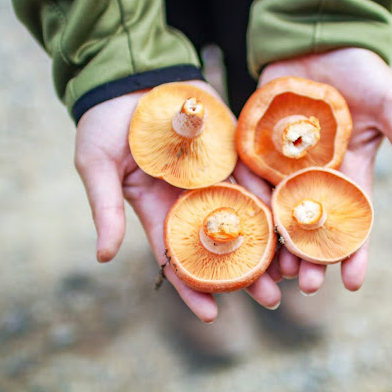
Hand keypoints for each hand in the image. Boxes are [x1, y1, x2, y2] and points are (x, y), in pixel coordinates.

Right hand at [74, 81, 280, 321]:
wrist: (131, 75)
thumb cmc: (106, 122)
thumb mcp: (96, 166)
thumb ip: (107, 209)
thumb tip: (104, 257)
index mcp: (159, 209)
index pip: (178, 258)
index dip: (192, 287)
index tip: (211, 315)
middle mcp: (191, 198)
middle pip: (222, 243)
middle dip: (245, 272)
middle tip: (272, 299)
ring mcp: (214, 175)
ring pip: (246, 214)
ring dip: (269, 241)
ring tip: (294, 268)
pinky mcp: (231, 150)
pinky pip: (255, 176)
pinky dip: (272, 196)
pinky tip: (292, 218)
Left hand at [258, 48, 391, 293]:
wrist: (320, 39)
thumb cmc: (362, 71)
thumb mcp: (391, 105)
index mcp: (351, 172)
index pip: (354, 221)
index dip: (355, 252)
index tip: (353, 283)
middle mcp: (317, 175)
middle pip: (314, 224)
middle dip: (312, 257)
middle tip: (307, 287)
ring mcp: (286, 163)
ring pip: (281, 210)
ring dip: (279, 241)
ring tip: (276, 272)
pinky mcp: (259, 146)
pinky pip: (252, 178)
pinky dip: (249, 201)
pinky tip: (245, 224)